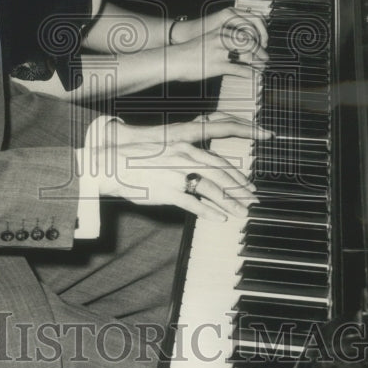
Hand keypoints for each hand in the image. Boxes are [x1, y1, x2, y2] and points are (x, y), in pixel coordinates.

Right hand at [95, 117, 265, 221]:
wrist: (114, 164)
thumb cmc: (138, 159)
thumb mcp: (166, 152)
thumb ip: (186, 160)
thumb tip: (205, 170)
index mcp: (186, 148)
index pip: (219, 161)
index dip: (237, 175)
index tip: (248, 185)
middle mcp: (185, 159)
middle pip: (222, 176)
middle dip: (241, 189)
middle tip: (253, 200)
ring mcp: (177, 176)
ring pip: (212, 190)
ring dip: (231, 203)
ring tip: (242, 213)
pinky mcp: (168, 192)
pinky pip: (193, 204)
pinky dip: (209, 212)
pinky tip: (219, 219)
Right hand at [169, 7, 267, 81]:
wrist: (174, 59)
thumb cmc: (190, 51)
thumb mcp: (208, 39)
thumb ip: (222, 40)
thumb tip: (238, 46)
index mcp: (221, 31)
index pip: (246, 32)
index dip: (257, 39)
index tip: (262, 46)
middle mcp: (222, 39)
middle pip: (249, 43)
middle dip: (261, 52)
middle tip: (266, 58)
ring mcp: (220, 53)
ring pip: (247, 56)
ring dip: (258, 63)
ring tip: (262, 68)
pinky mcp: (217, 66)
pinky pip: (239, 69)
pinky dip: (250, 73)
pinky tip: (254, 76)